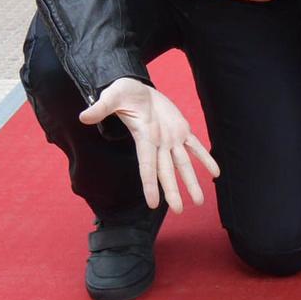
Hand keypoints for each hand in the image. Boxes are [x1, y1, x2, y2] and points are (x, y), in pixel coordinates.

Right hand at [78, 77, 220, 213]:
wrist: (137, 88)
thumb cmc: (122, 93)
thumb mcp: (112, 97)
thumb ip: (101, 108)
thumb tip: (84, 116)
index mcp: (144, 138)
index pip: (147, 166)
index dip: (150, 185)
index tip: (154, 204)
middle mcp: (158, 143)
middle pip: (166, 172)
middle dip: (173, 191)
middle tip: (181, 211)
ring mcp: (171, 138)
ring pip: (183, 164)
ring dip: (192, 182)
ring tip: (199, 201)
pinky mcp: (181, 129)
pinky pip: (196, 146)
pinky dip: (206, 158)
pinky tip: (215, 172)